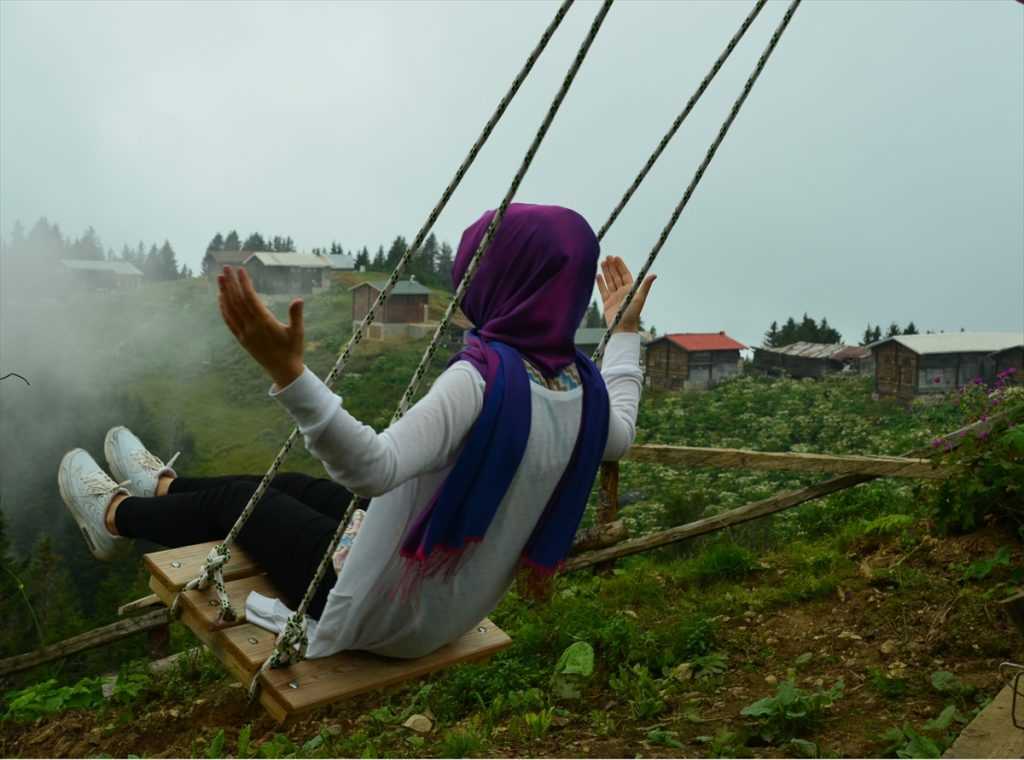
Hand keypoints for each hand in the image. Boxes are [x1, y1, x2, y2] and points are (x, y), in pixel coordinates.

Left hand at [217, 266, 304, 387]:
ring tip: (220, 278)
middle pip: (237, 301)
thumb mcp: (298, 333)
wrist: (283, 371)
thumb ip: (296, 315)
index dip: (244, 283)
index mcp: (264, 324)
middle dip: (231, 283)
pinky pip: (229, 321)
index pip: (250, 299)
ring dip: (224, 293)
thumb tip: (298, 299)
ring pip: (230, 310)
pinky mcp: (241, 339)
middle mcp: (251, 328)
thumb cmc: (293, 350)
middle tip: (226, 267)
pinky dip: (223, 308)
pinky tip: (221, 298)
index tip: (241, 270)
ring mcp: (244, 334)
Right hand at [595, 256, 655, 332]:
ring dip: (606, 272)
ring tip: (601, 262)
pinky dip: (600, 283)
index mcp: (631, 289)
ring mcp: (614, 297)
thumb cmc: (632, 315)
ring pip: (609, 281)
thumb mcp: (639, 298)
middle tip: (607, 257)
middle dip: (612, 266)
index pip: (625, 274)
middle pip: (616, 276)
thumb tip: (654, 274)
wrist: (622, 328)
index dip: (620, 265)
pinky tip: (598, 275)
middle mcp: (622, 292)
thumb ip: (645, 286)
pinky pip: (603, 290)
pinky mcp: (607, 303)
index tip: (616, 257)